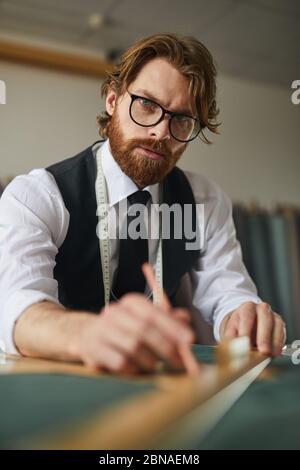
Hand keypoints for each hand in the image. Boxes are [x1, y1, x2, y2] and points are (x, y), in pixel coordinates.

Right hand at [70, 293, 194, 374]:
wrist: (87, 336)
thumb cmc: (124, 330)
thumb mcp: (145, 321)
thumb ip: (166, 319)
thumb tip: (185, 319)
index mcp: (130, 303)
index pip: (153, 312)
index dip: (173, 326)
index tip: (189, 339)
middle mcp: (114, 313)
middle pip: (144, 329)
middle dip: (166, 347)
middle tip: (180, 362)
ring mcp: (101, 330)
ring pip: (133, 347)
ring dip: (149, 360)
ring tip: (153, 365)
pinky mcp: (92, 348)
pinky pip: (119, 362)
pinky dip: (132, 369)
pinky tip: (134, 369)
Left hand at [219, 301, 285, 355]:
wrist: (246, 325)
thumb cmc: (238, 328)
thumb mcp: (231, 331)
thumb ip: (231, 339)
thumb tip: (233, 349)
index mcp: (247, 307)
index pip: (247, 315)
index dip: (246, 329)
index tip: (245, 343)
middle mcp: (261, 309)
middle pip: (265, 319)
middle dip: (264, 337)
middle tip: (262, 351)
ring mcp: (273, 316)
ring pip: (276, 326)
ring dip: (273, 342)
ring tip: (268, 355)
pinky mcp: (280, 325)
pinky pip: (282, 334)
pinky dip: (278, 345)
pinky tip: (274, 353)